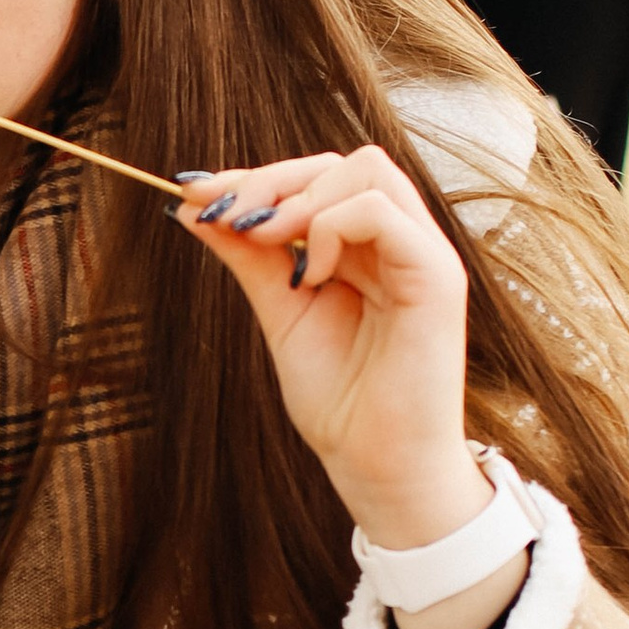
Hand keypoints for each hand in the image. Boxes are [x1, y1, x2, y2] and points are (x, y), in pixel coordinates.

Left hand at [179, 147, 524, 628]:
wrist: (375, 466)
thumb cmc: (340, 401)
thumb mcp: (279, 313)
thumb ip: (248, 257)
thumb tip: (192, 205)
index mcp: (367, 248)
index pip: (319, 177)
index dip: (257, 177)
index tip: (197, 195)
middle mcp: (400, 242)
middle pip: (342, 162)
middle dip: (271, 180)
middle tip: (224, 217)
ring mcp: (422, 255)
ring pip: (367, 170)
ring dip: (301, 198)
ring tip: (266, 243)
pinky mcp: (437, 276)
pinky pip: (382, 212)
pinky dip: (333, 228)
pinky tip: (311, 274)